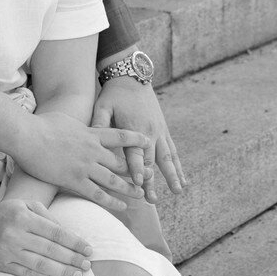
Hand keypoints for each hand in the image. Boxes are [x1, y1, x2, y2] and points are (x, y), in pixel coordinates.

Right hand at [0, 197, 93, 275]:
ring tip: (78, 275)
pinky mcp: (2, 265)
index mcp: (23, 217)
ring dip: (62, 271)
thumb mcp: (26, 205)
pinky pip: (27, 274)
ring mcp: (7, 251)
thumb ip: (48, 216)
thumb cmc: (7, 214)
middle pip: (51, 250)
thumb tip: (70, 236)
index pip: (55, 232)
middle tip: (88, 265)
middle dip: (72, 258)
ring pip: (41, 265)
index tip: (89, 250)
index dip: (75, 242)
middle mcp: (15, 234)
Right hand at [16, 111, 149, 214]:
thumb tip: (84, 128)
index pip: (120, 135)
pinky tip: (122, 206)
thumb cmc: (42, 125)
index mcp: (91, 134)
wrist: (27, 136)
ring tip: (142, 195)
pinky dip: (112, 201)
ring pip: (114, 180)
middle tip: (150, 176)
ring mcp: (85, 166)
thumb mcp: (67, 120)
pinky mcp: (74, 180)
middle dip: (137, 169)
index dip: (135, 139)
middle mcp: (93, 151)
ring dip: (130, 189)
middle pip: (121, 162)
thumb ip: (80, 127)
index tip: (147, 142)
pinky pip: (98, 194)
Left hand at [92, 76, 185, 199]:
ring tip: (178, 192)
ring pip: (167, 158)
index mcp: (133, 127)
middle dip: (152, 181)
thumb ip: (99, 123)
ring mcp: (159, 132)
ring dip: (172, 176)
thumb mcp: (103, 106)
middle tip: (151, 199)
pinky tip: (184, 181)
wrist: (132, 76)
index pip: (135, 152)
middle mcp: (150, 132)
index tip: (138, 183)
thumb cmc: (113, 94)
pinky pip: (173, 152)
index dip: (136, 168)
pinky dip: (179, 166)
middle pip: (151, 161)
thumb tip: (92, 139)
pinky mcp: (164, 131)